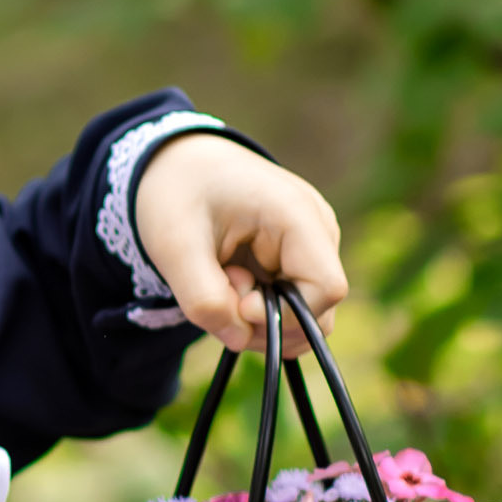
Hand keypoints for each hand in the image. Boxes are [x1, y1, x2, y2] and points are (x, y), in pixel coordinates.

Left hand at [133, 132, 346, 354]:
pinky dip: (258, 308)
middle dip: (265, 321)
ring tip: (222, 279)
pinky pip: (291, 303)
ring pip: (305, 314)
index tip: (236, 303)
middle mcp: (318, 229)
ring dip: (259, 317)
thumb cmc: (177, 192)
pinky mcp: (301, 257)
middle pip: (318, 310)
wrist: (178, 162)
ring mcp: (314, 244)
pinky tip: (231, 281)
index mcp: (297, 214)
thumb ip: (204, 300)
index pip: (327, 290)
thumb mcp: (174, 246)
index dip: (285, 315)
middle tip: (217, 288)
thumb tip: (240, 339)